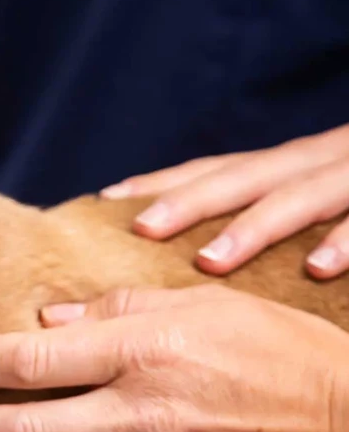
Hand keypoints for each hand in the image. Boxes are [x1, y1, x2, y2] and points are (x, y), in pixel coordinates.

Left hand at [100, 123, 348, 278]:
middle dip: (190, 201)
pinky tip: (317, 268)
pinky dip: (346, 240)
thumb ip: (266, 205)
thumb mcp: (315, 186)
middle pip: (244, 177)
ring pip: (301, 197)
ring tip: (209, 261)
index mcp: (287, 165)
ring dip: (252, 227)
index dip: (162, 182)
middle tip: (142, 229)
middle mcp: (315, 163)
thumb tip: (199, 254)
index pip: (215, 169)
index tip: (106, 198)